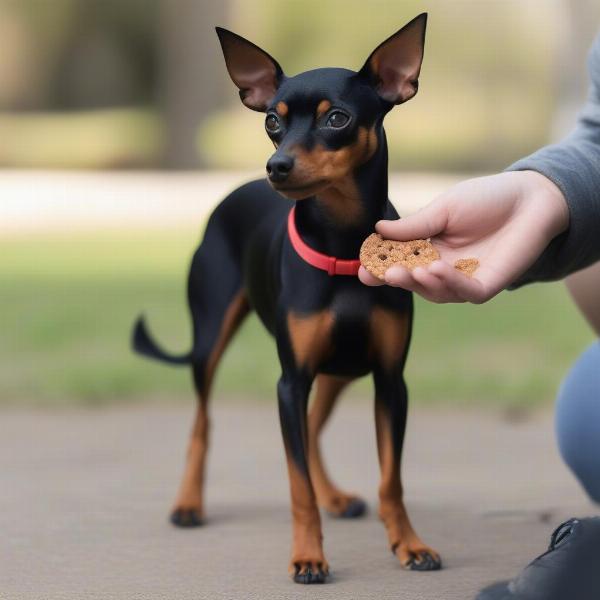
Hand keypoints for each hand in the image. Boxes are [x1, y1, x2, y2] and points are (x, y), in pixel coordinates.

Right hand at [359, 171, 568, 302]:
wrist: (531, 198)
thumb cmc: (486, 199)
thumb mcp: (443, 209)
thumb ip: (414, 225)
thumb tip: (378, 229)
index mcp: (429, 249)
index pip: (400, 263)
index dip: (380, 268)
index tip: (361, 269)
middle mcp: (443, 268)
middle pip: (414, 281)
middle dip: (397, 279)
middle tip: (382, 274)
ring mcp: (465, 279)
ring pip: (437, 292)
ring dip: (422, 284)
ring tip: (412, 271)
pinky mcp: (487, 285)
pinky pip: (465, 292)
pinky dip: (450, 284)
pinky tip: (436, 269)